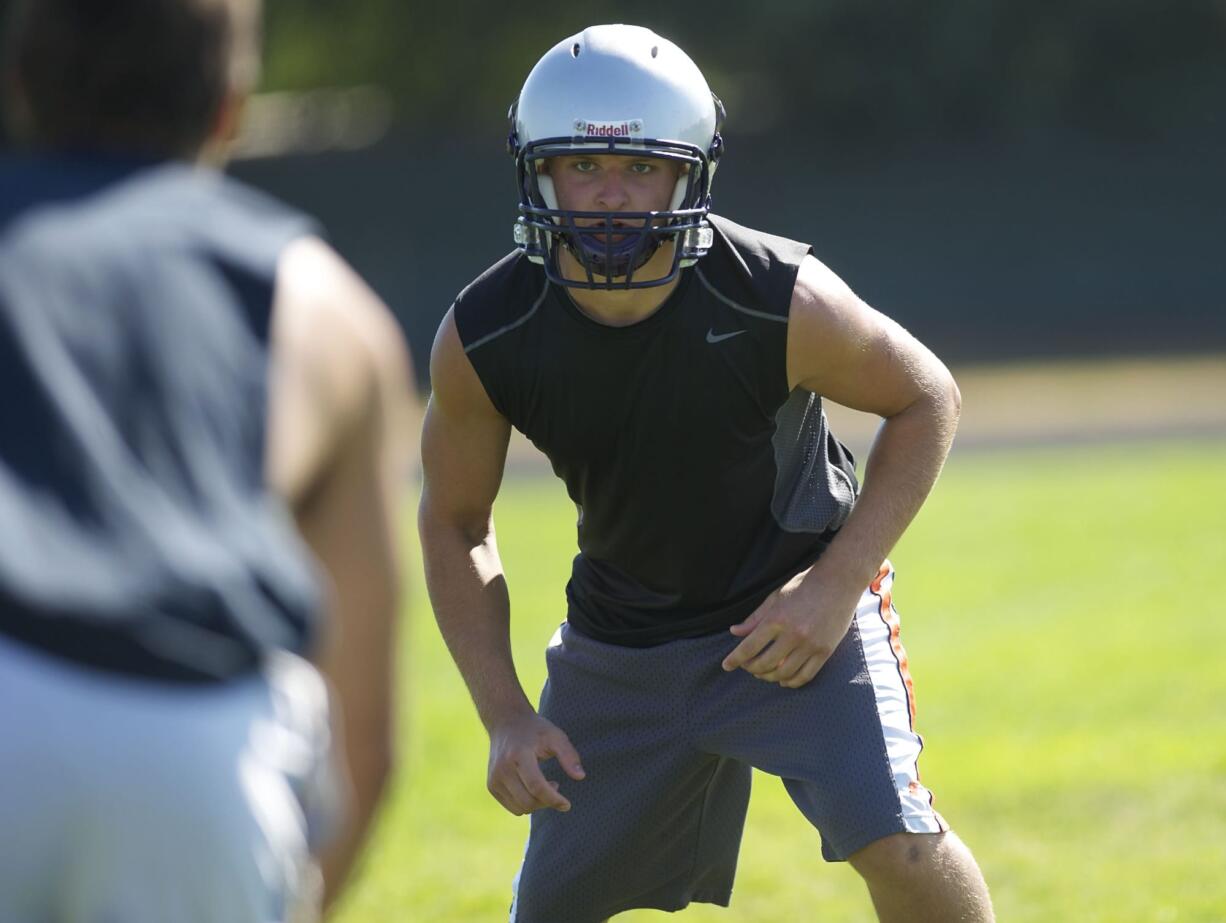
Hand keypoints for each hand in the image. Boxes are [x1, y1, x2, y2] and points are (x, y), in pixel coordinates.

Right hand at [487, 712, 585, 814]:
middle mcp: (502, 769)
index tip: (567, 804)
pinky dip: (525, 804)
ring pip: (520, 808)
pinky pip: (512, 807)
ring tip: (544, 784)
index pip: (536, 786)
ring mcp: (494, 778)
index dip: (553, 799)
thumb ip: (569, 755)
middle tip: (556, 785)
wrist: (506, 722)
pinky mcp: (491, 786)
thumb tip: (580, 776)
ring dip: (537, 803)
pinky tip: (531, 788)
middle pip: (528, 801)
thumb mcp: (556, 736)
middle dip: (547, 801)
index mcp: (519, 755)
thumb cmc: (535, 730)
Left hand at [721, 568, 860, 688]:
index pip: (750, 647)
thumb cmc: (804, 585)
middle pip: (765, 663)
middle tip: (747, 667)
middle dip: (751, 668)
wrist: (839, 581)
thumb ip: (755, 618)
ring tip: (763, 673)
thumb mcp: (775, 597)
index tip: (726, 665)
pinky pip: (806, 675)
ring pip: (784, 673)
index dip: (735, 659)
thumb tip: (735, 632)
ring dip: (770, 677)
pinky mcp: (825, 651)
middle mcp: (794, 634)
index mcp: (777, 619)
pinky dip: (792, 681)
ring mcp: (811, 645)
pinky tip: (784, 679)